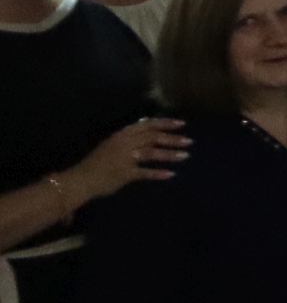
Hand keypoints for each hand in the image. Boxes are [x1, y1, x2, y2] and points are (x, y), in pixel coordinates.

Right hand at [69, 117, 187, 202]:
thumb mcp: (113, 145)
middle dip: (172, 138)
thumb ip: (130, 139)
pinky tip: (171, 174)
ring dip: (169, 154)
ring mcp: (123, 158)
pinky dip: (157, 173)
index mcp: (121, 135)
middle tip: (189, 141)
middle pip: (152, 137)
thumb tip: (149, 133)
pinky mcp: (123, 173)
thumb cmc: (98, 163)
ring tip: (185, 156)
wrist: (80, 179)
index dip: (165, 123)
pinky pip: (144, 172)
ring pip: (151, 153)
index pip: (147, 124)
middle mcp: (123, 143)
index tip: (182, 123)